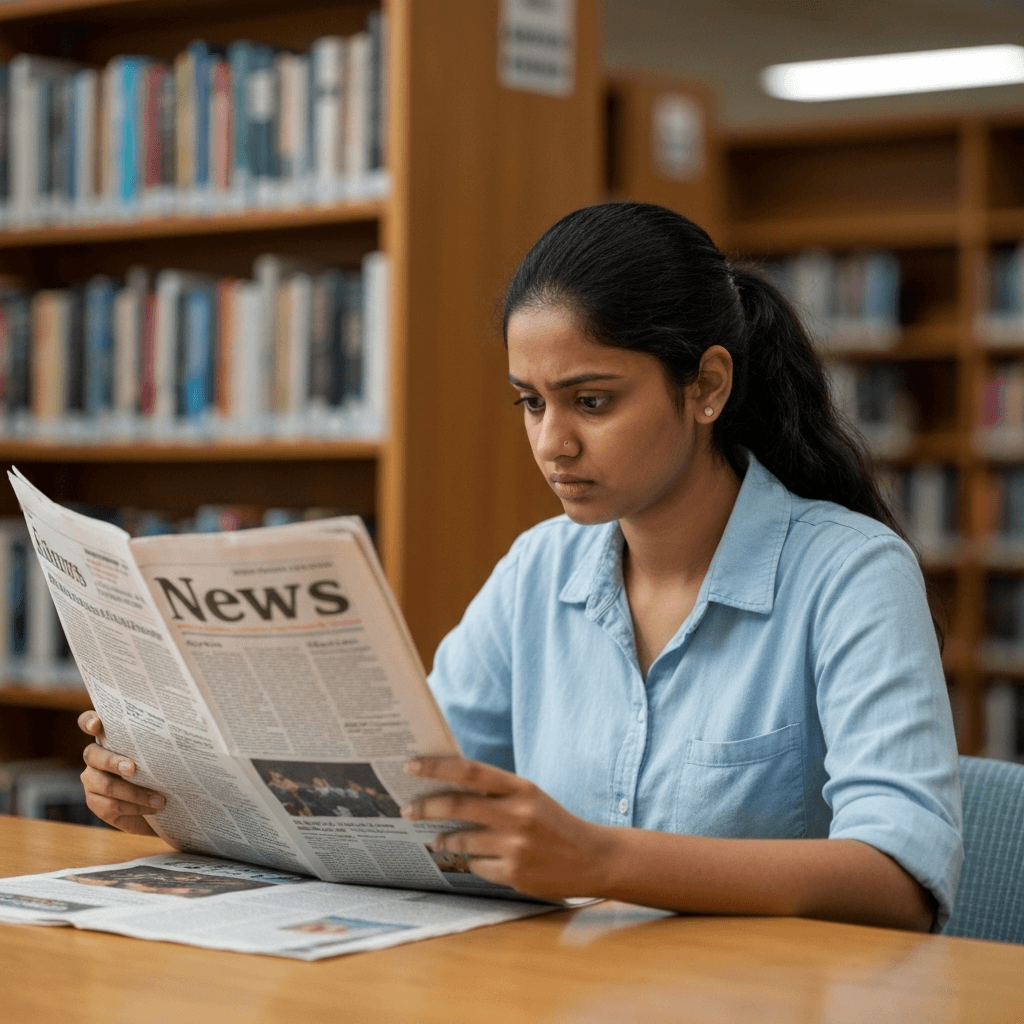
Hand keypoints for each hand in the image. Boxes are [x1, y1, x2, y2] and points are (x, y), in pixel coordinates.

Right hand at [78, 711, 163, 835]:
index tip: (96, 724)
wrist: (160, 802)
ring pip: (105, 785)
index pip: (88, 722)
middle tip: (133, 768)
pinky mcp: (96, 802)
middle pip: (93, 755)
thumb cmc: (162, 768)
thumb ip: (158, 742)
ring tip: (159, 799)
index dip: (89, 721)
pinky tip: (152, 808)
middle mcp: (96, 756)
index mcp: (109, 737)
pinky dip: (135, 807)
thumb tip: (179, 728)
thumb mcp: (161, 753)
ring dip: (134, 793)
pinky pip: (110, 806)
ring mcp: (92, 780)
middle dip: (113, 761)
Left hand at [400, 756, 611, 899]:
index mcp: (521, 788)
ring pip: (461, 839)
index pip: (470, 771)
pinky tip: (476, 859)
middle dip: (425, 807)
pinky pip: (476, 865)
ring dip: (444, 839)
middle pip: (457, 805)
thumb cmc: (554, 823)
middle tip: (406, 809)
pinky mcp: (513, 873)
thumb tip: (448, 787)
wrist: (592, 858)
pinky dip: (470, 861)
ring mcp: (514, 845)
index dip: (437, 767)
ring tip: (437, 839)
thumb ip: (495, 792)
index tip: (411, 766)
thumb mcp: (530, 797)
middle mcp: (517, 814)